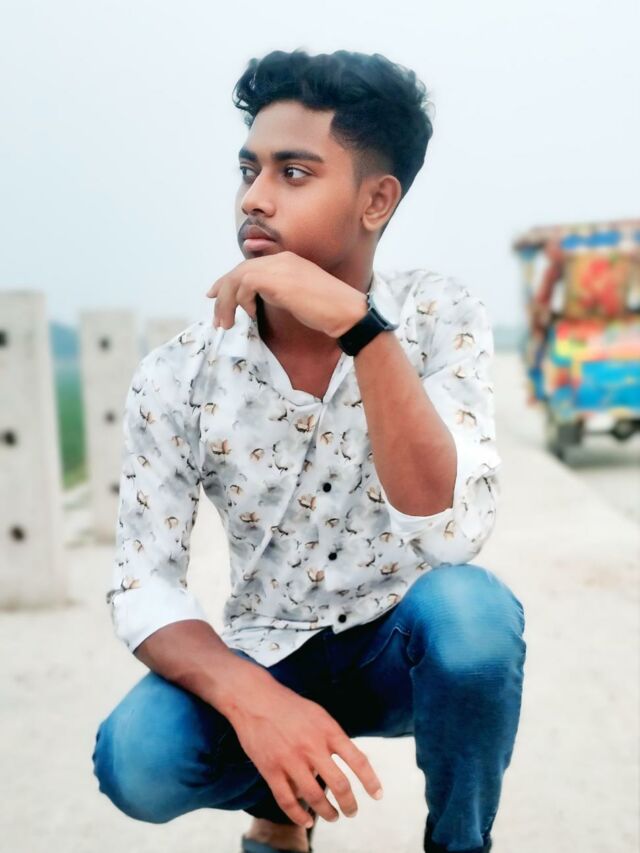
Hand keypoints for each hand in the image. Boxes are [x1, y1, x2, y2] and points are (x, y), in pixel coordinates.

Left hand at [206, 251, 366, 338]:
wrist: (345, 311)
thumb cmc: (327, 310)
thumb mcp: (297, 297)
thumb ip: (278, 292)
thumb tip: (256, 300)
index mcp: (285, 261)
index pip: (248, 267)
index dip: (228, 282)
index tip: (216, 297)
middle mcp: (279, 260)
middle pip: (238, 272)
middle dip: (222, 294)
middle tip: (217, 317)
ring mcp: (278, 267)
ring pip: (237, 279)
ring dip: (227, 304)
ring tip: (226, 324)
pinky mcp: (277, 280)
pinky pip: (245, 285)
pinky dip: (242, 301)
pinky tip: (251, 314)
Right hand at [226, 671, 383, 826]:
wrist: (254, 698)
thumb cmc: (290, 707)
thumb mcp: (319, 715)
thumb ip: (334, 738)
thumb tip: (353, 762)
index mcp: (327, 730)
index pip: (358, 760)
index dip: (370, 781)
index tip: (377, 795)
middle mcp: (312, 746)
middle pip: (339, 785)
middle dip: (350, 804)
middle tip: (352, 812)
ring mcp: (290, 759)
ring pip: (315, 797)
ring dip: (328, 813)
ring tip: (333, 817)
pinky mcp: (270, 769)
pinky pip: (287, 801)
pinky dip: (298, 816)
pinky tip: (306, 821)